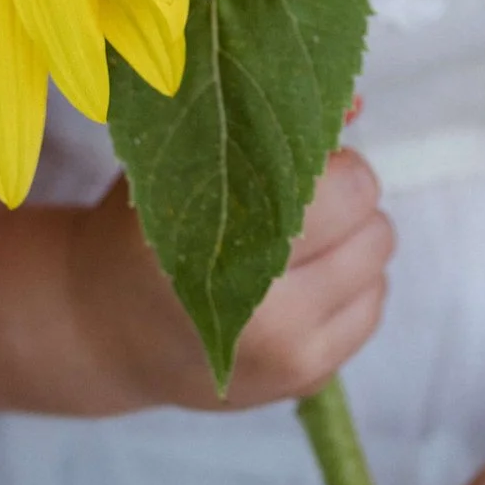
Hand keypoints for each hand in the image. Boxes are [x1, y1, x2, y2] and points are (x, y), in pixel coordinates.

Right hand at [67, 149, 391, 410]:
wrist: (106, 332)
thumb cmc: (141, 230)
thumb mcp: (180, 163)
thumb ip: (262, 126)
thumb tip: (356, 105)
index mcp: (206, 243)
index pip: (340, 186)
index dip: (328, 162)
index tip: (293, 159)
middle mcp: (250, 310)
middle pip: (370, 224)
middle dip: (346, 201)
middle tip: (300, 202)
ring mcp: (282, 353)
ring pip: (378, 261)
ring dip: (352, 241)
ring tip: (297, 243)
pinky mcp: (305, 379)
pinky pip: (374, 305)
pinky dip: (351, 284)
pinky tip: (300, 282)